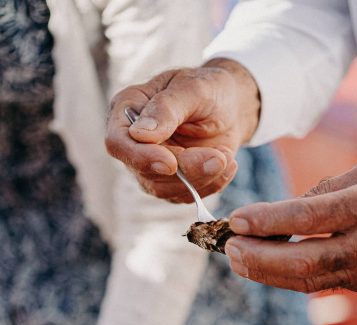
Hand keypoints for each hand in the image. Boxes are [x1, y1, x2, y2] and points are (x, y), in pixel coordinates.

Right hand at [105, 59, 259, 201]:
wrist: (231, 107)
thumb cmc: (208, 89)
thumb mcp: (193, 88)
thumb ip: (166, 108)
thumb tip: (140, 134)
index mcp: (128, 111)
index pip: (118, 143)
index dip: (140, 157)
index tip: (170, 163)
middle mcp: (134, 143)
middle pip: (146, 172)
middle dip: (187, 169)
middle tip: (220, 157)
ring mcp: (150, 167)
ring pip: (166, 189)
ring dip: (202, 177)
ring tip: (226, 155)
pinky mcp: (171, 184)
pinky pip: (187, 195)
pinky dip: (211, 184)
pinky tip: (227, 164)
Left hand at [225, 160, 356, 292]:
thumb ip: (327, 188)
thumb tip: (285, 210)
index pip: (309, 217)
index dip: (268, 221)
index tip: (236, 219)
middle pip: (303, 261)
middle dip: (259, 257)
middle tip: (229, 248)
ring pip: (305, 280)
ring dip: (265, 272)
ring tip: (236, 258)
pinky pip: (315, 282)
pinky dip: (283, 276)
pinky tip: (262, 265)